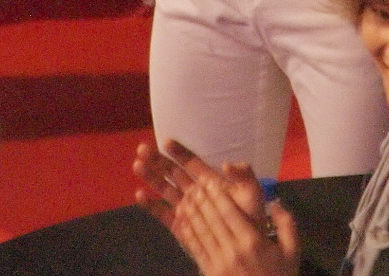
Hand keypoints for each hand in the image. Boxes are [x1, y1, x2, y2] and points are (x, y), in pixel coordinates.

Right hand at [134, 141, 265, 225]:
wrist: (245, 246)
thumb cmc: (250, 217)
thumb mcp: (252, 193)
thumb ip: (243, 175)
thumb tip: (226, 164)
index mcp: (210, 180)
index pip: (191, 162)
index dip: (179, 152)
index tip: (166, 142)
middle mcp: (195, 191)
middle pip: (172, 172)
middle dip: (158, 160)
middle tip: (142, 148)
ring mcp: (186, 208)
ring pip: (164, 189)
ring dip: (151, 177)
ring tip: (137, 165)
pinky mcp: (180, 226)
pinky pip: (162, 214)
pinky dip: (150, 205)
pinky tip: (139, 195)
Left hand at [172, 174, 299, 275]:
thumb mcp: (292, 251)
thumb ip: (286, 224)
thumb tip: (275, 204)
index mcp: (252, 241)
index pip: (230, 213)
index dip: (218, 196)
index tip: (210, 182)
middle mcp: (233, 250)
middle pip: (214, 220)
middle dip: (204, 201)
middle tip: (195, 185)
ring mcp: (220, 264)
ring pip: (203, 233)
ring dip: (193, 214)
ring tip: (186, 198)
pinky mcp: (211, 273)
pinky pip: (197, 251)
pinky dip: (188, 235)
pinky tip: (182, 223)